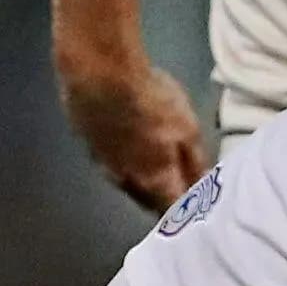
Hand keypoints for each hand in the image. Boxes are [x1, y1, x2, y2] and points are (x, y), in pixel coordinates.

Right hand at [58, 57, 210, 211]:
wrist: (98, 74)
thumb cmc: (151, 102)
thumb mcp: (188, 130)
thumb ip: (195, 162)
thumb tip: (202, 187)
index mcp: (154, 182)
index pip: (173, 211)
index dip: (186, 211)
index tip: (196, 206)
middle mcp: (124, 181)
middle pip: (148, 201)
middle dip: (164, 198)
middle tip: (178, 187)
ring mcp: (100, 164)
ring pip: (126, 183)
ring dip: (142, 181)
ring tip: (154, 168)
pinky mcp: (84, 143)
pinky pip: (108, 161)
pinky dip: (122, 159)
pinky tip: (127, 143)